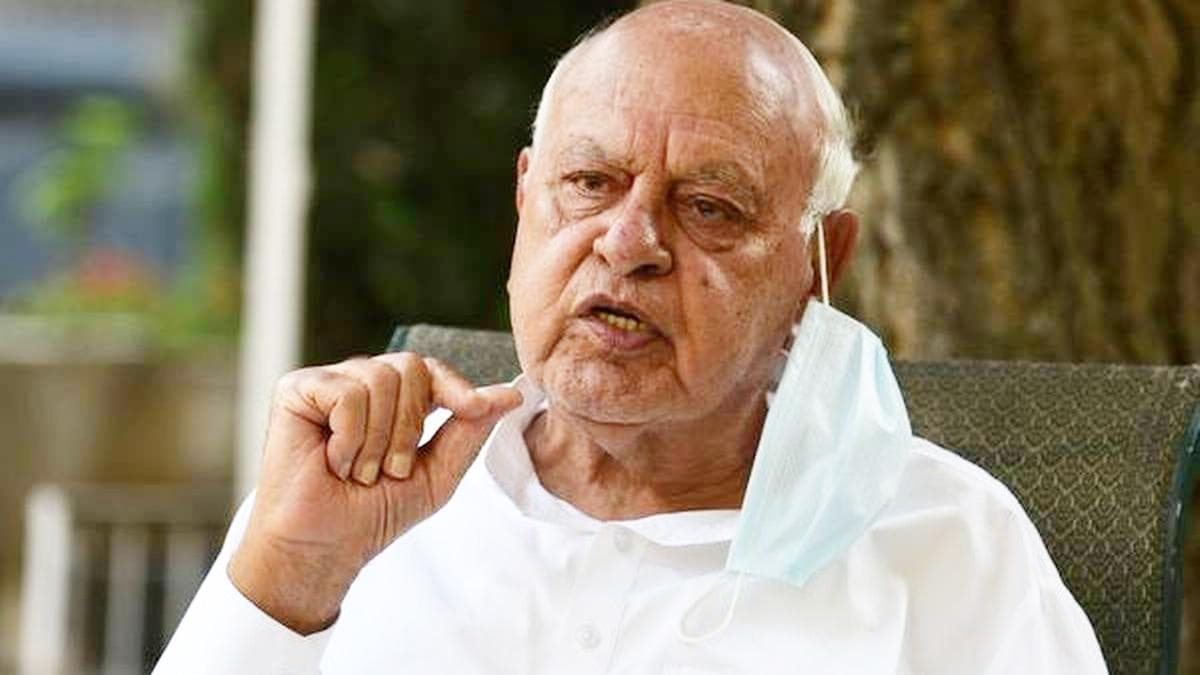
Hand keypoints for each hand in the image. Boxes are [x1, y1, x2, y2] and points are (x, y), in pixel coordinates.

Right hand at [228, 353, 521, 633]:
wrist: (324, 547)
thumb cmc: (375, 513)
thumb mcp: (438, 473)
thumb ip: (470, 430)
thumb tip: (511, 394)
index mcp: (394, 399)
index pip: (433, 370)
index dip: (456, 387)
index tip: (476, 408)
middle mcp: (361, 382)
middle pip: (411, 368)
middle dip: (411, 428)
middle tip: (389, 471)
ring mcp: (328, 382)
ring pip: (381, 379)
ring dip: (378, 440)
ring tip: (358, 471)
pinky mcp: (296, 389)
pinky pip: (348, 394)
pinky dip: (349, 437)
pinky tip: (332, 460)